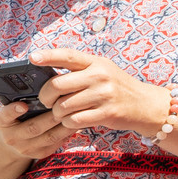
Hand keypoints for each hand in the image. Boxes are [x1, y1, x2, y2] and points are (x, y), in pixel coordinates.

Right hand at [0, 91, 76, 160]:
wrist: (13, 142)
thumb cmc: (17, 117)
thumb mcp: (12, 108)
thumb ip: (21, 98)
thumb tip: (42, 83)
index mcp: (2, 122)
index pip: (4, 116)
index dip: (13, 110)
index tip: (23, 105)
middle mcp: (11, 137)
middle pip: (33, 127)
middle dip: (50, 117)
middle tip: (64, 105)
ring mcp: (26, 148)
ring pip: (49, 137)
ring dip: (64, 125)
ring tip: (75, 114)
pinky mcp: (40, 154)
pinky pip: (56, 143)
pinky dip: (67, 133)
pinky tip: (76, 123)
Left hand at [32, 48, 166, 136]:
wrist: (145, 104)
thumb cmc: (117, 86)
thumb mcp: (102, 70)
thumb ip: (80, 70)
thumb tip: (47, 74)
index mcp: (96, 62)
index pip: (68, 55)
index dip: (48, 56)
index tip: (32, 58)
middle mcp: (99, 76)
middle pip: (57, 85)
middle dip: (46, 96)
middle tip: (47, 101)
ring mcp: (103, 95)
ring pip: (63, 106)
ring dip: (57, 113)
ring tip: (62, 112)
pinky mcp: (106, 113)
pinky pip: (74, 120)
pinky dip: (68, 123)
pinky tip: (72, 120)